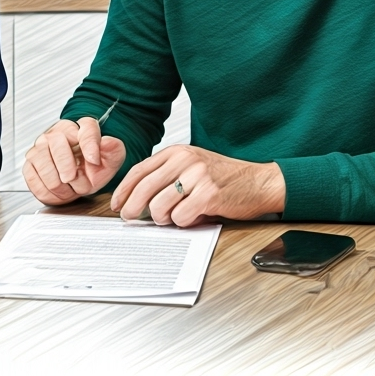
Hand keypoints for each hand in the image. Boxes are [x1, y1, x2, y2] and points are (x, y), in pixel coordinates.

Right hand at [22, 117, 125, 204]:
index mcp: (79, 128)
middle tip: (79, 181)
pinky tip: (59, 190)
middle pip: (57, 145)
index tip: (94, 160)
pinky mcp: (29, 165)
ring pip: (45, 167)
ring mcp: (39, 148)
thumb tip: (107, 141)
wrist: (80, 180)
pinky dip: (49, 192)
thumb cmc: (93, 167)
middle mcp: (55, 134)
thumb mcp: (110, 160)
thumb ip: (113, 150)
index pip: (85, 129)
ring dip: (60, 185)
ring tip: (70, 187)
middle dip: (70, 171)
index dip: (89, 144)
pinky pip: (34, 181)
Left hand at [111, 145, 285, 226]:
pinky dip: (183, 223)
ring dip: (162, 218)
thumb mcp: (191, 166)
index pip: (139, 170)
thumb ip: (167, 175)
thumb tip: (135, 197)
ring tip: (173, 217)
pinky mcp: (208, 195)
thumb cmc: (224, 178)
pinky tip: (193, 217)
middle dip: (132, 207)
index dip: (123, 190)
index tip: (116, 203)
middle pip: (143, 188)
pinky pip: (180, 217)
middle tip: (130, 218)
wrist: (258, 182)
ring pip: (159, 205)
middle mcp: (185, 160)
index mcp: (177, 152)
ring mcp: (197, 176)